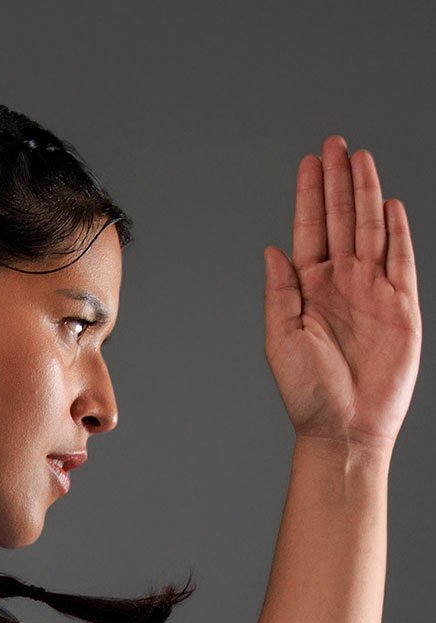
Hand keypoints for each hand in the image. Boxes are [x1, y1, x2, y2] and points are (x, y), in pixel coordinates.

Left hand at [263, 135, 420, 452]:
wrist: (345, 427)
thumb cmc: (307, 393)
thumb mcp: (281, 340)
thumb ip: (279, 293)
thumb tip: (272, 249)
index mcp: (308, 291)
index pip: (310, 231)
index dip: (310, 196)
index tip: (310, 162)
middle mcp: (341, 285)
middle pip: (342, 220)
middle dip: (338, 182)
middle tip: (335, 144)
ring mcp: (372, 292)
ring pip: (371, 230)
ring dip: (366, 194)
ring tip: (360, 159)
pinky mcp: (400, 306)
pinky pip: (400, 260)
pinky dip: (397, 231)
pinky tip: (390, 203)